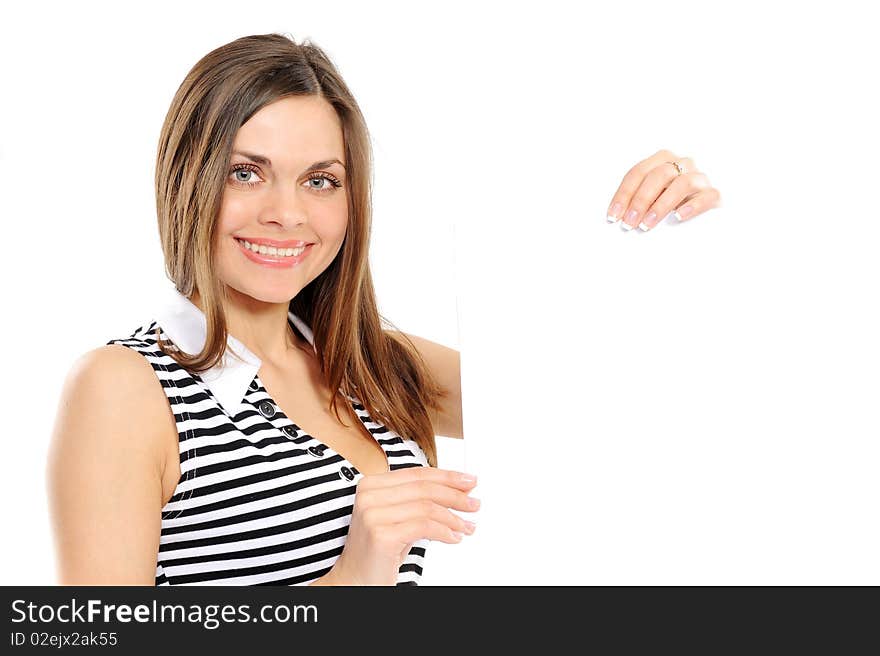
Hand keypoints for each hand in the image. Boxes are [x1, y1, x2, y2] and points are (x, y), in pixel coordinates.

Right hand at [330, 467, 479, 585]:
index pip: (417, 473)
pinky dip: (445, 532)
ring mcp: (373, 514)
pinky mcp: (381, 535)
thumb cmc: (379, 550)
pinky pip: (424, 527)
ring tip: (468, 527)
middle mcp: (369, 495)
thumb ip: (420, 500)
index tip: (469, 481)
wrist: (355, 580)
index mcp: (371, 484)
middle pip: (424, 488)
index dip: (447, 476)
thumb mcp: (400, 517)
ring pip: (427, 508)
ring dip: (454, 518)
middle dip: (455, 495)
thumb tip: (458, 489)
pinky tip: (454, 538)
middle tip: (475, 504)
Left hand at [605, 149, 721, 230]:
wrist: (702, 215)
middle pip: (659, 175)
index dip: (624, 194)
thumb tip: (616, 216)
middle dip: (640, 200)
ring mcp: (700, 178)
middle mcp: (682, 164)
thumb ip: (637, 198)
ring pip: (682, 184)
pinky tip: (678, 217)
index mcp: (662, 160)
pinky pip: (707, 196)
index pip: (638, 172)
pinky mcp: (714, 194)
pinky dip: (692, 206)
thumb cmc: (668, 204)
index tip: (613, 216)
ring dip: (661, 205)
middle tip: (629, 223)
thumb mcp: (650, 197)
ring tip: (647, 225)